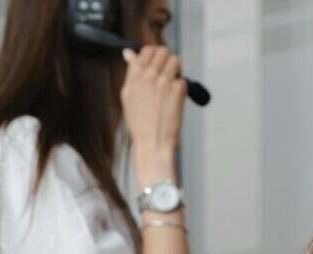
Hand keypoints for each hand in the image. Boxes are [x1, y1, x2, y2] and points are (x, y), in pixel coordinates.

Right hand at [120, 45, 185, 182]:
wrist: (152, 142)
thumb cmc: (140, 123)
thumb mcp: (128, 96)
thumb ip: (131, 72)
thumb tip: (129, 53)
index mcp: (134, 77)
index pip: (146, 51)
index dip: (154, 54)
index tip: (157, 63)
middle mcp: (148, 77)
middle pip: (163, 51)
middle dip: (167, 60)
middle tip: (167, 74)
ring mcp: (163, 83)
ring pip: (176, 61)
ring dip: (177, 70)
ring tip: (172, 85)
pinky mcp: (177, 91)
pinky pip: (183, 80)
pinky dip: (181, 89)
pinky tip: (175, 100)